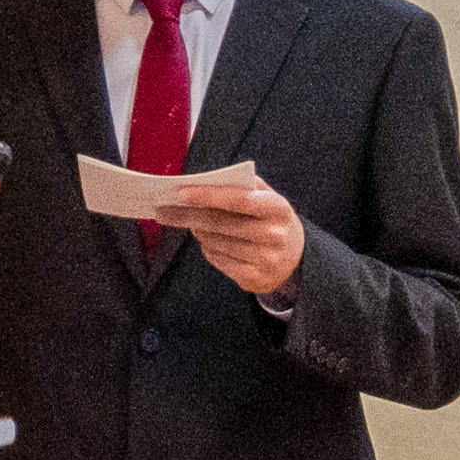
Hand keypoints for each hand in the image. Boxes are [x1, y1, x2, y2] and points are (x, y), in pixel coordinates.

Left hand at [164, 174, 303, 296]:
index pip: (238, 199)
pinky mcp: (254, 278)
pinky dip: (208, 250)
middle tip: (163, 211)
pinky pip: (218, 260)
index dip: (208, 196)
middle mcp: (273, 234)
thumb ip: (242, 185)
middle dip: (188, 216)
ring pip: (215, 242)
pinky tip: (208, 243)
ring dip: (198, 232)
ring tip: (191, 225)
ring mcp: (265, 259)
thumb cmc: (271, 220)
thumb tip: (202, 181)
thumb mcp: (267, 198)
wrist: (295, 259)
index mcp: (278, 208)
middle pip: (220, 223)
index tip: (180, 193)